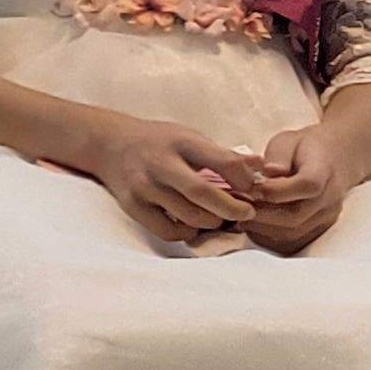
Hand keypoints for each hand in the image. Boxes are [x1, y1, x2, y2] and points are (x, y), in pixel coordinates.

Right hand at [81, 119, 256, 245]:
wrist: (109, 144)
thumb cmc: (158, 141)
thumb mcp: (189, 137)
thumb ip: (223, 154)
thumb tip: (261, 166)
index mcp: (181, 142)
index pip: (223, 162)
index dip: (245, 180)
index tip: (253, 189)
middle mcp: (160, 164)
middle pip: (204, 194)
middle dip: (233, 209)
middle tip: (246, 213)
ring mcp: (144, 187)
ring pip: (189, 217)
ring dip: (213, 222)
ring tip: (220, 218)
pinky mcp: (133, 206)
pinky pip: (168, 231)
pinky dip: (187, 233)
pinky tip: (192, 224)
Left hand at [233, 121, 363, 254]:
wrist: (333, 159)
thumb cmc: (304, 148)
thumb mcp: (289, 140)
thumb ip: (279, 155)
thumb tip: (269, 171)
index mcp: (324, 171)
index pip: (307, 185)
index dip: (276, 190)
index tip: (251, 187)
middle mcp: (329, 198)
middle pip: (296, 216)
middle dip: (260, 214)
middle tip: (237, 205)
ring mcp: (326, 217)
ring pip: (293, 234)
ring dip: (262, 228)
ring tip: (241, 215)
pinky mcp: (319, 229)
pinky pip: (293, 243)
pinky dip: (269, 238)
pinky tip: (253, 225)